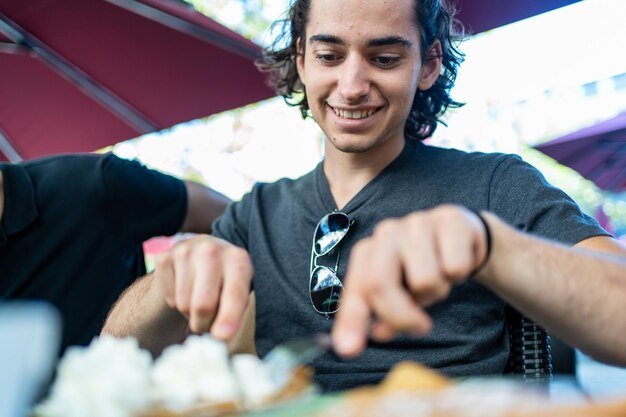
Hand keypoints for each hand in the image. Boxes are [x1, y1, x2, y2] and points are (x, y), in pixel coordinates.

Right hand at [154, 235, 252, 339]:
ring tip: (197, 299)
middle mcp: (212, 250)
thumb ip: (233, 314)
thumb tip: (220, 336)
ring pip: (184, 304)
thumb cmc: (224, 281)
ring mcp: (185, 251)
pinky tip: (184, 289)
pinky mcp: (164, 257)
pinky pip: (169, 298)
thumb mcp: (238, 292)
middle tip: (208, 323)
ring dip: (190, 313)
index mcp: (238, 258)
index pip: (234, 293)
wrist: (199, 256)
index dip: (229, 317)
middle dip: (204, 324)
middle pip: (203, 304)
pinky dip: (175, 302)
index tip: (223, 336)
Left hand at [332, 205, 489, 356]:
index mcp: (367, 251)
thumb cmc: (422, 268)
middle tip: (420, 326)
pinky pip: (455, 266)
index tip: (348, 349)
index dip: (351, 320)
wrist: (462, 238)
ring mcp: (416, 222)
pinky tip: (454, 261)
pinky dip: (459, 274)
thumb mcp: (399, 294)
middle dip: (400, 316)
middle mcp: (386, 233)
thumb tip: (377, 333)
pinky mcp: (449, 219)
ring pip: (425, 280)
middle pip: (380, 284)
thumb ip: (383, 315)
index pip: (357, 290)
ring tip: (438, 278)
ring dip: (437, 292)